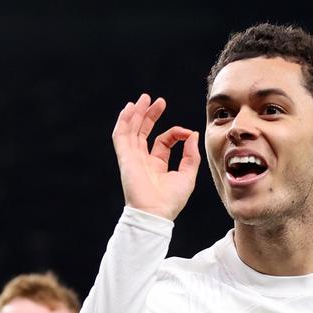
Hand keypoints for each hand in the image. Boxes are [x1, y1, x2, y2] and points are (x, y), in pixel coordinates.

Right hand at [111, 93, 199, 220]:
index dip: (175, 133)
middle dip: (150, 115)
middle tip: (158, 100)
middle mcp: (142, 160)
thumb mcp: (187, 175)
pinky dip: (124, 121)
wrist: (155, 213)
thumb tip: (192, 134)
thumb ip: (190, 155)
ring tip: (143, 98)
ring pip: (131, 130)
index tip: (187, 133)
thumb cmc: (170, 201)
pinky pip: (121, 136)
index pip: (163, 141)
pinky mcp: (125, 158)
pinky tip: (130, 109)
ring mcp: (132, 158)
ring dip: (136, 114)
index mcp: (156, 165)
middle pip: (144, 132)